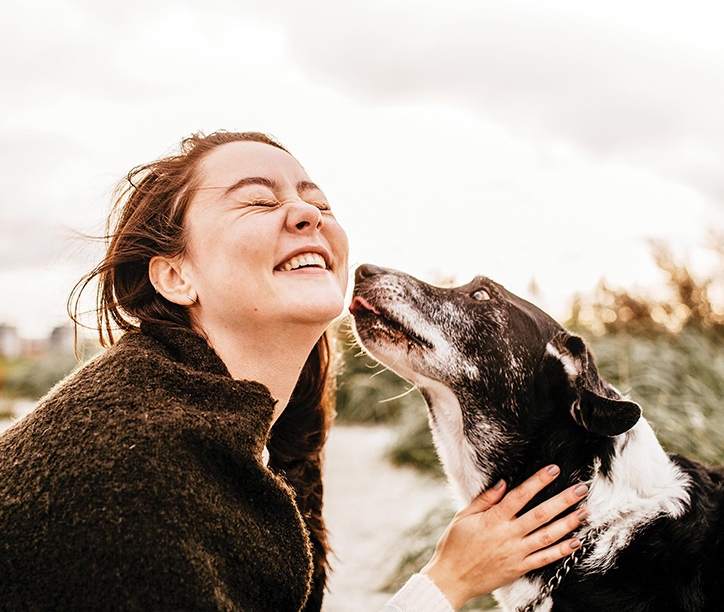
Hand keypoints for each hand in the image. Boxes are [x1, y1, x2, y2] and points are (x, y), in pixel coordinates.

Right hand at [420, 465, 588, 610]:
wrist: (451, 579)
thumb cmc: (454, 545)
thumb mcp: (464, 516)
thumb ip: (485, 499)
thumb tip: (503, 482)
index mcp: (493, 519)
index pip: (520, 495)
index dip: (538, 481)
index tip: (553, 470)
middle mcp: (508, 535)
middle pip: (541, 514)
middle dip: (563, 500)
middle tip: (581, 489)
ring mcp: (516, 553)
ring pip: (548, 536)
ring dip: (569, 523)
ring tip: (585, 512)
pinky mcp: (519, 568)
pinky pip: (544, 559)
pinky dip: (561, 551)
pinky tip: (576, 542)